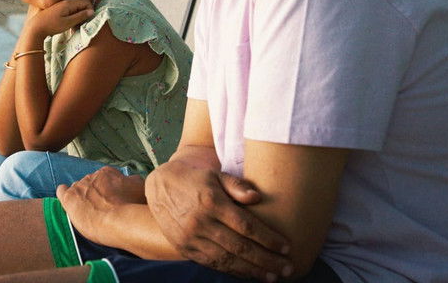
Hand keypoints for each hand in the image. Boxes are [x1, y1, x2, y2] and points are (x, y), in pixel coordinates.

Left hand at [27, 0, 94, 37]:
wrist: (35, 28)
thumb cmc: (52, 25)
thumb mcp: (68, 22)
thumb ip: (80, 16)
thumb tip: (91, 11)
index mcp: (68, 4)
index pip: (86, 2)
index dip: (89, 10)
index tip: (87, 20)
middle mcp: (65, 2)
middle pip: (81, 5)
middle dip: (84, 14)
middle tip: (81, 25)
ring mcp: (60, 5)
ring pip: (75, 9)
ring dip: (78, 17)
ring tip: (74, 27)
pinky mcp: (57, 10)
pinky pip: (69, 11)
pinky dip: (71, 17)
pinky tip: (68, 25)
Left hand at [57, 167, 144, 244]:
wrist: (118, 220)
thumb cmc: (131, 204)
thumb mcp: (139, 186)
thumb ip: (132, 180)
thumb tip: (129, 180)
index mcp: (107, 172)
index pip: (104, 178)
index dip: (108, 189)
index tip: (112, 199)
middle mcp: (92, 176)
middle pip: (90, 183)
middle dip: (94, 193)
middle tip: (102, 207)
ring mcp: (79, 186)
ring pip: (77, 189)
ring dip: (81, 197)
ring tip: (87, 209)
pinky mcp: (69, 199)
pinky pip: (62, 191)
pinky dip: (62, 193)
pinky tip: (64, 195)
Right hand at [145, 160, 292, 281]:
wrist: (160, 187)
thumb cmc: (195, 179)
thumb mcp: (215, 174)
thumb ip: (236, 185)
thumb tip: (258, 197)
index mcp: (212, 201)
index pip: (246, 225)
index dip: (268, 238)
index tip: (286, 246)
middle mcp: (201, 222)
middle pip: (240, 247)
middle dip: (266, 260)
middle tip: (287, 268)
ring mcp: (192, 238)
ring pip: (227, 260)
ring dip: (252, 271)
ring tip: (272, 277)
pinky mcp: (185, 248)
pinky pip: (213, 264)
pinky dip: (232, 271)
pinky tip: (248, 274)